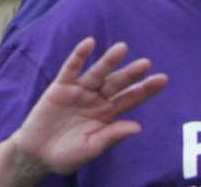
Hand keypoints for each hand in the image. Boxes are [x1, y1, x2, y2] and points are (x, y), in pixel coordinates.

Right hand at [8, 38, 166, 175]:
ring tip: (122, 48)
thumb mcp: (91, 148)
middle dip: (130, 74)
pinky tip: (89, 43)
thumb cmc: (67, 155)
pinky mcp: (60, 87)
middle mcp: (96, 100)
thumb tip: (138, 127)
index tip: (163, 79)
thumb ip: (112, 136)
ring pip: (97, 73)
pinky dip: (79, 56)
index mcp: (107, 116)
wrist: (37, 153)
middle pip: (116, 84)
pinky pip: (71, 68)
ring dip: (109, 61)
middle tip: (146, 63)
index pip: (130, 99)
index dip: (145, 90)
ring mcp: (78, 92)